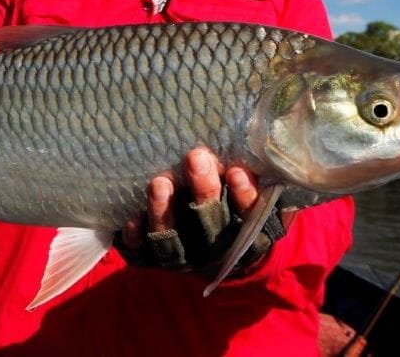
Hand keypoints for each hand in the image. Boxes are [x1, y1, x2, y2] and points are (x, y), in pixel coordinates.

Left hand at [119, 148, 288, 272]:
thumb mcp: (263, 197)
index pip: (248, 218)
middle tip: (196, 157)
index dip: (243, 197)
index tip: (236, 171)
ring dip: (165, 212)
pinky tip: (131, 220)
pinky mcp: (156, 259)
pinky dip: (137, 239)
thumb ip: (264, 177)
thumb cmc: (242, 208)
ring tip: (159, 182)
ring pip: (174, 241)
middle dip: (203, 191)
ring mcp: (185, 257)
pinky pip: (144, 254)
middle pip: (210, 225)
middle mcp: (216, 250)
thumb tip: (268, 138)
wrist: (224, 253)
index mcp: (248, 235)